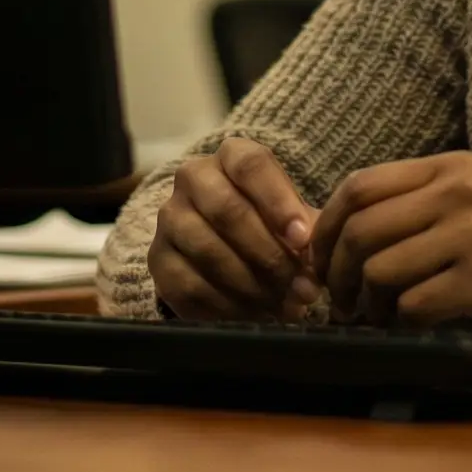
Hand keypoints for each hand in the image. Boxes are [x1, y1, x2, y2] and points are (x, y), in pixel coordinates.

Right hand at [149, 138, 320, 320]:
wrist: (223, 247)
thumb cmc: (270, 225)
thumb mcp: (292, 218)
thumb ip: (307, 231)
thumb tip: (313, 258)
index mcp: (231, 156)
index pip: (251, 165)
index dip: (279, 203)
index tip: (303, 240)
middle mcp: (193, 177)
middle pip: (227, 210)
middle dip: (270, 255)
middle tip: (302, 288)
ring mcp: (170, 217)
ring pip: (208, 250)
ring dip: (252, 285)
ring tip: (284, 306)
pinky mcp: (157, 259)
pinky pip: (190, 286)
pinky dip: (228, 306)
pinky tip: (256, 315)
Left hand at [309, 151, 471, 350]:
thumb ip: (421, 205)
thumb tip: (345, 232)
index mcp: (453, 169)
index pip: (360, 187)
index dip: (326, 228)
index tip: (322, 261)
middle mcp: (460, 192)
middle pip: (360, 228)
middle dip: (338, 273)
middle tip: (343, 301)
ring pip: (380, 269)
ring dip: (369, 303)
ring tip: (380, 317)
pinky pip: (415, 304)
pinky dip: (404, 322)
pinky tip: (414, 327)